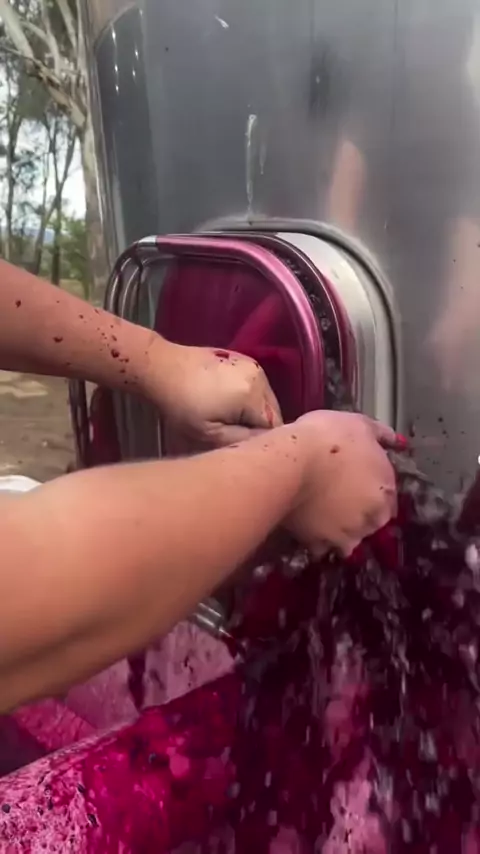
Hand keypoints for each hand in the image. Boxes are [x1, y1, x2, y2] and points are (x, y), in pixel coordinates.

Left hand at [143, 340, 282, 446]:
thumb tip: (263, 443)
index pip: (274, 426)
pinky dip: (249, 398)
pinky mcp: (243, 360)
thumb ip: (241, 440)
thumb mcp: (209, 433)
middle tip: (236, 435)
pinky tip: (228, 402)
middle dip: (260, 426)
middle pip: (273, 411)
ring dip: (255, 412)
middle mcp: (260, 376)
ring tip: (231, 419)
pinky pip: (257, 386)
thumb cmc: (181, 404)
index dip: (262, 440)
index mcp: (254, 394)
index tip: (244, 447)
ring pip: (266, 399)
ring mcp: (253, 365)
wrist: (162, 368)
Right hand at [285, 411, 396, 555]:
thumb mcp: (358, 424)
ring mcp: (347, 534)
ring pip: (349, 539)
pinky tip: (307, 525)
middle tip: (339, 499)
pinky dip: (316, 540)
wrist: (292, 462)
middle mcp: (373, 517)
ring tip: (322, 514)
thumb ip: (381, 435)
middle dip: (361, 515)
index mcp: (386, 489)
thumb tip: (397, 441)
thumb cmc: (328, 437)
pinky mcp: (320, 545)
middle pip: (372, 521)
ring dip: (341, 530)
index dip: (371, 489)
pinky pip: (321, 547)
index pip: (388, 498)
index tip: (355, 481)